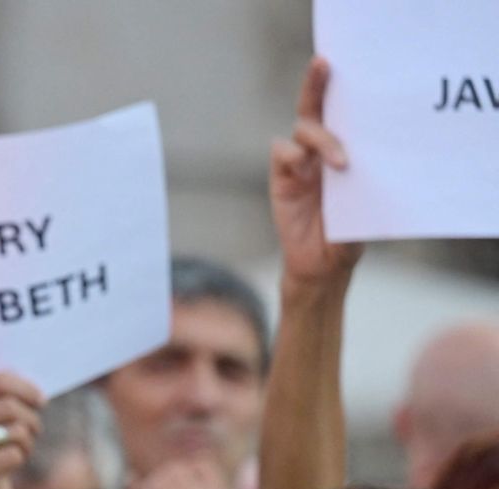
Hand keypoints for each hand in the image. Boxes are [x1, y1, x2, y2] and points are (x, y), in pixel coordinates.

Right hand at [0, 371, 44, 488]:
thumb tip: (35, 390)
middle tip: (35, 430)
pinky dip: (21, 458)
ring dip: (28, 440)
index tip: (41, 401)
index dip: (26, 388)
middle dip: (32, 418)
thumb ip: (5, 397)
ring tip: (22, 448)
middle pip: (9, 406)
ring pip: (15, 430)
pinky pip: (13, 454)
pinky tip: (11, 464)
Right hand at [271, 57, 362, 286]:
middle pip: (314, 109)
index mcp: (343, 151)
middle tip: (323, 65)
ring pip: (302, 132)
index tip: (336, 63)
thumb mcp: (366, 200)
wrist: (324, 266)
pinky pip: (282, 156)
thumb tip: (365, 150)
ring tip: (339, 163)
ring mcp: (299, 165)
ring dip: (320, 139)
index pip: (340, 112)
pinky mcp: (282, 181)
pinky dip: (293, 157)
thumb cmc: (350, 232)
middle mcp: (319, 152)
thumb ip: (361, 175)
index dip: (335, 87)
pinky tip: (306, 169)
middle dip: (316, 85)